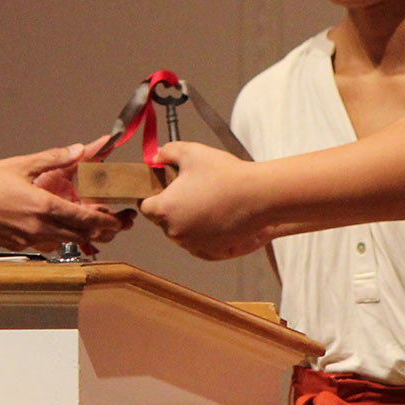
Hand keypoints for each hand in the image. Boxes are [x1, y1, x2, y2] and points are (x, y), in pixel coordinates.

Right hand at [32, 135, 137, 243]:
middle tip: (121, 223)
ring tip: (99, 224)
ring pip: (68, 242)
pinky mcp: (20, 244)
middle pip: (83, 235)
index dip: (107, 221)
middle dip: (105, 230)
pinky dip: (63, 236)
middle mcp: (40, 227)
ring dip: (85, 234)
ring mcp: (30, 238)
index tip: (121, 220)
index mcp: (45, 206)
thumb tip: (80, 149)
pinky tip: (65, 225)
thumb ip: (55, 158)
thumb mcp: (22, 164)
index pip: (86, 219)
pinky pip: (49, 245)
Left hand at [140, 141, 272, 259]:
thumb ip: (168, 152)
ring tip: (207, 202)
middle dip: (172, 208)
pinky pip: (200, 245)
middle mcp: (176, 233)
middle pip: (164, 221)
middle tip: (189, 191)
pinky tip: (216, 218)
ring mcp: (194, 245)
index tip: (162, 189)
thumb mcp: (192, 152)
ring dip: (188, 221)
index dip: (152, 196)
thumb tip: (158, 156)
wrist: (259, 195)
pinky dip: (204, 234)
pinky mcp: (212, 252)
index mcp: (165, 210)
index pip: (145, 207)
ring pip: (182, 233)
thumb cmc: (226, 175)